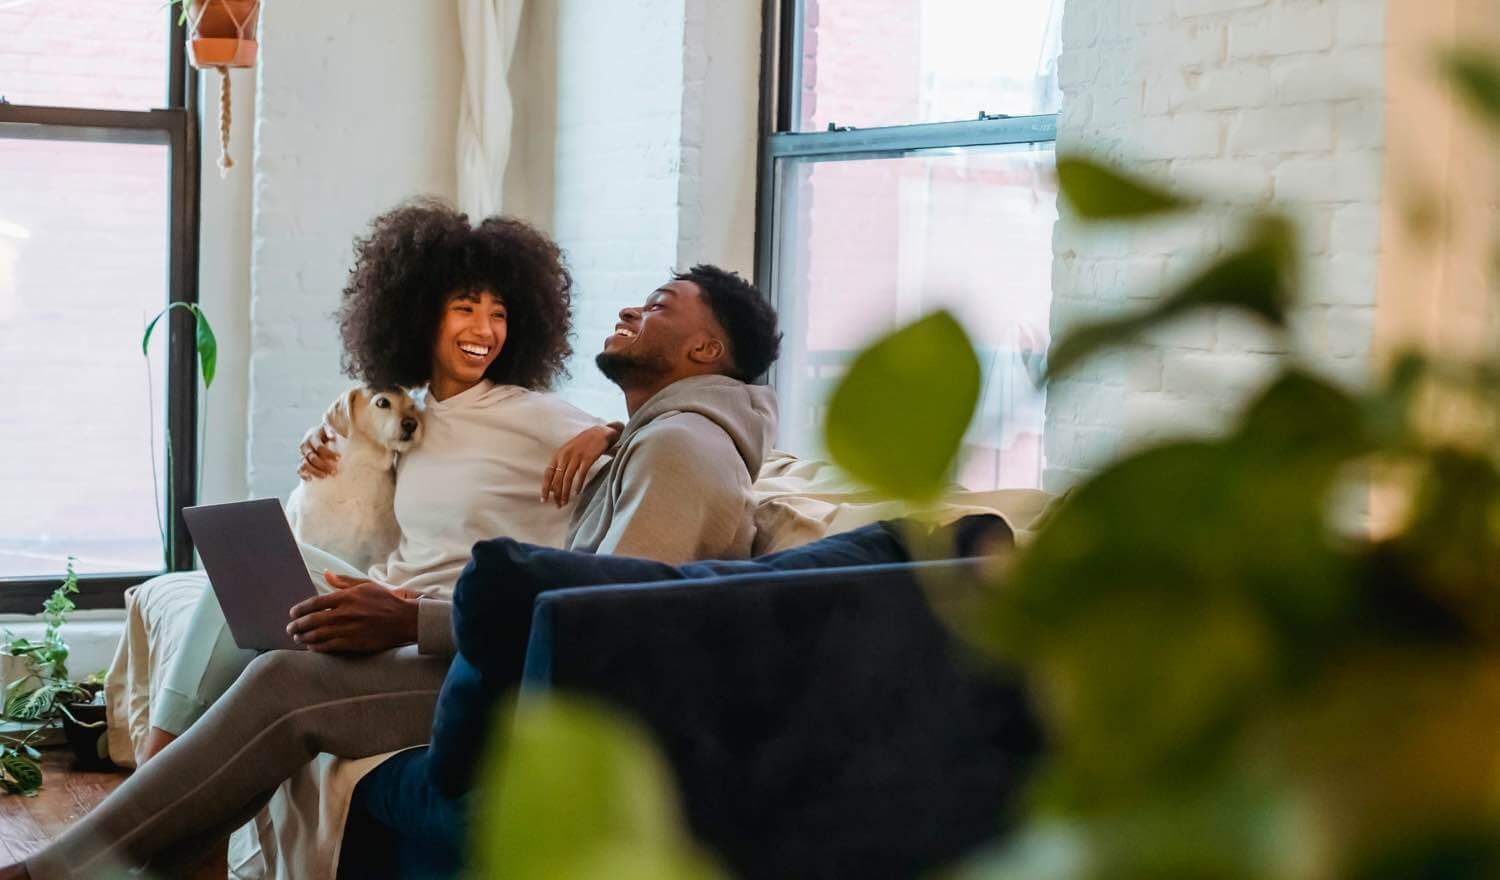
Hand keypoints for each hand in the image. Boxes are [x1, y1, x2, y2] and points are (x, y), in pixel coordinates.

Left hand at [285, 572, 420, 652]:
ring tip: (298, 638)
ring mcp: (348, 629)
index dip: (300, 609)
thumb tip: (326, 573)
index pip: (314, 603)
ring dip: (304, 638)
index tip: (292, 614)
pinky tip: (312, 647)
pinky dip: (317, 647)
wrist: (404, 619)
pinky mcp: (354, 643)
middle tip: (290, 629)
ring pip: (317, 635)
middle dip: (297, 626)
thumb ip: (343, 581)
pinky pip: (329, 646)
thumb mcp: (366, 585)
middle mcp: (345, 613)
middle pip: (312, 620)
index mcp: (346, 597)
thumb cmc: (385, 600)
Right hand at [297, 424, 340, 480]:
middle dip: (323, 465)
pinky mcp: (301, 461)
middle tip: (334, 471)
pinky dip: (303, 475)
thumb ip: (330, 431)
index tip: (339, 458)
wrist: (317, 433)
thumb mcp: (328, 428)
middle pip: (312, 457)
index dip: (329, 454)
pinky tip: (310, 479)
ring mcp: (301, 453)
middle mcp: (305, 445)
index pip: (319, 447)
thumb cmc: (326, 431)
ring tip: (325, 476)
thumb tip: (332, 436)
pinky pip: (299, 469)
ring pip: (305, 464)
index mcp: (312, 436)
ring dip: (315, 471)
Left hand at [541, 422, 621, 506]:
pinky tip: (577, 493)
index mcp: (558, 454)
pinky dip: (578, 484)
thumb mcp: (568, 452)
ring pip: (568, 478)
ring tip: (565, 502)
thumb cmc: (583, 445)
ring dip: (566, 492)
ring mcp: (576, 456)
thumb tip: (554, 486)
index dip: (545, 487)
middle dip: (556, 494)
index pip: (548, 474)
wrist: (600, 433)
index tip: (544, 500)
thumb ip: (561, 465)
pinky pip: (581, 474)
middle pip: (557, 478)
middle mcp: (565, 455)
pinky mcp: (588, 458)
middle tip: (558, 505)